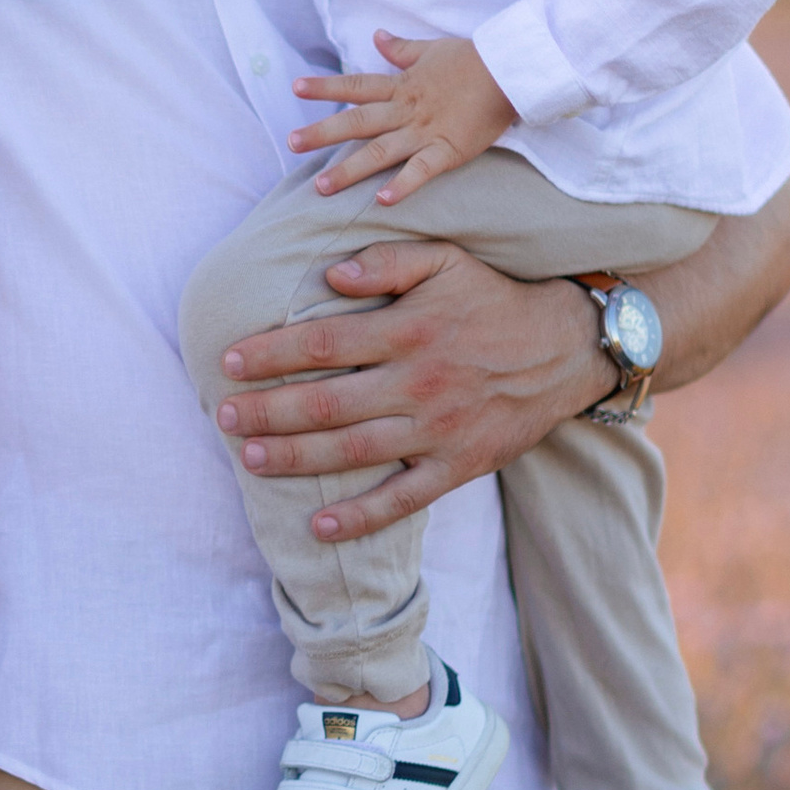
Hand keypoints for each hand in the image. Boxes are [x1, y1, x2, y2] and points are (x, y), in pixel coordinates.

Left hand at [211, 235, 611, 540]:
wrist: (566, 349)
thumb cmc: (494, 301)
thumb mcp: (446, 261)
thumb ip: (387, 261)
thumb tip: (331, 275)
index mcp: (408, 331)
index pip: (322, 345)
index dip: (271, 354)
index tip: (229, 362)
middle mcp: (418, 383)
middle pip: (326, 404)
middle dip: (267, 412)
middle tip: (222, 417)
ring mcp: (438, 430)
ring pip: (353, 452)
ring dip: (296, 459)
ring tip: (250, 458)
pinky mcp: (459, 466)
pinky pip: (405, 500)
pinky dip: (363, 517)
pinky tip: (322, 527)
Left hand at [292, 32, 515, 203]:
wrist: (511, 69)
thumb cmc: (475, 59)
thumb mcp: (432, 50)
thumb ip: (401, 49)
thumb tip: (377, 36)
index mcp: (402, 85)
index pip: (356, 85)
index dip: (325, 87)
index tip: (295, 88)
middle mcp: (406, 109)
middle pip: (358, 121)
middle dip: (323, 132)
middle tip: (291, 143)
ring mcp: (426, 131)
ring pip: (380, 151)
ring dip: (349, 169)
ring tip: (321, 187)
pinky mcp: (449, 150)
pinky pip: (422, 170)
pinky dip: (403, 185)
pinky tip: (381, 201)